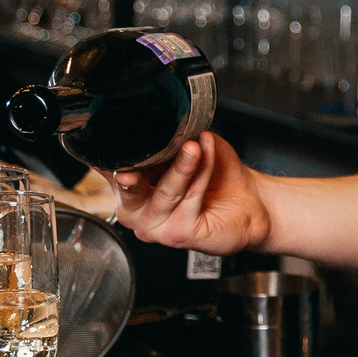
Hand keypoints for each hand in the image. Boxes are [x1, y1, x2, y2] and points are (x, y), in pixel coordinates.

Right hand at [109, 133, 272, 257]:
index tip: (124, 131)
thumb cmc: (216, 175)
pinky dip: (200, 176)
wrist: (248, 200)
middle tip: (153, 145)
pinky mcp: (178, 235)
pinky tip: (207, 160)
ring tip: (195, 148)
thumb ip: (166, 140)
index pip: (109, 167)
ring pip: (164, 191)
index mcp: (129, 187)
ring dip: (183, 166)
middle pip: (127, 183)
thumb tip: (159, 121)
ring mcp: (154, 226)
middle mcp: (135, 210)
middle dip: (141, 162)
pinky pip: (188, 201)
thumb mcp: (185, 147)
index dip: (115, 150)